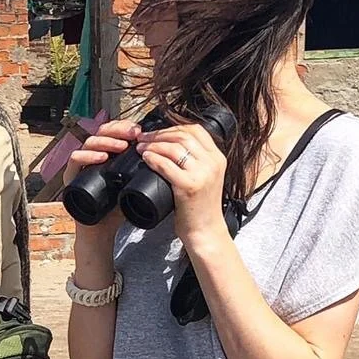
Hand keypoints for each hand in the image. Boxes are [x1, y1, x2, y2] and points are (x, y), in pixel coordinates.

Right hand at [64, 115, 137, 235]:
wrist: (101, 231)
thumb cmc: (117, 209)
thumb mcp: (134, 186)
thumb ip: (145, 172)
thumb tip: (165, 156)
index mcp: (107, 155)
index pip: (113, 131)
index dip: (125, 127)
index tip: (140, 131)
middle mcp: (92, 156)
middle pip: (101, 132)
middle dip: (118, 130)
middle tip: (133, 134)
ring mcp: (81, 166)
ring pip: (89, 142)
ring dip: (106, 141)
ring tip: (122, 146)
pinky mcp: (71, 178)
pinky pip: (75, 160)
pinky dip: (87, 156)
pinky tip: (102, 158)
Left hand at [137, 123, 228, 245]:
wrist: (205, 231)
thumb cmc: (200, 208)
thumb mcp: (205, 179)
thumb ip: (196, 163)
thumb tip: (171, 147)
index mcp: (218, 158)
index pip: (196, 130)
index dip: (173, 127)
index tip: (157, 132)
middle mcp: (212, 163)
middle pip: (183, 135)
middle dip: (159, 134)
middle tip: (143, 138)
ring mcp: (202, 174)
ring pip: (174, 147)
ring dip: (153, 144)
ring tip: (140, 147)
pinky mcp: (189, 186)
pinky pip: (166, 165)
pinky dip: (153, 159)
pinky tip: (145, 158)